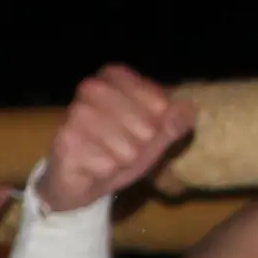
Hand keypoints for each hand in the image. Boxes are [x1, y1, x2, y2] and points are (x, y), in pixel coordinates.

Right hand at [41, 66, 195, 206]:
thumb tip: (190, 110)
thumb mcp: (152, 137)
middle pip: (147, 126)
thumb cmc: (116, 151)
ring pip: (127, 148)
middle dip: (140, 146)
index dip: (160, 123)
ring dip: (122, 161)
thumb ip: (173, 122)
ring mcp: (77, 113)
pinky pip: (108, 164)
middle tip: (123, 149)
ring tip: (109, 158)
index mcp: (115, 77)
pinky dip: (106, 171)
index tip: (146, 130)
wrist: (77, 180)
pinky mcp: (67, 140)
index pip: (160, 100)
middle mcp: (92, 88)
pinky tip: (94, 167)